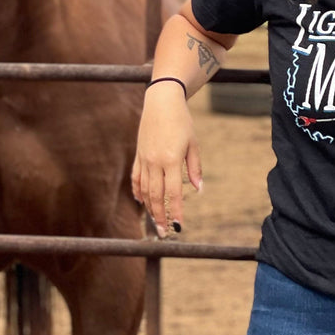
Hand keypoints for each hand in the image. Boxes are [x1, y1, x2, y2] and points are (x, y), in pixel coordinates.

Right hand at [130, 90, 201, 236]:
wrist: (161, 102)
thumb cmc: (181, 121)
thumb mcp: (193, 144)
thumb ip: (195, 168)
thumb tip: (198, 189)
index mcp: (171, 160)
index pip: (173, 192)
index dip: (176, 211)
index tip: (179, 226)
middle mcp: (155, 162)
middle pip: (156, 195)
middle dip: (159, 216)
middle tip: (163, 232)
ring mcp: (144, 159)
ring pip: (145, 189)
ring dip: (149, 207)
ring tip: (154, 221)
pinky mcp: (138, 155)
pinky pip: (136, 177)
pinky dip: (138, 191)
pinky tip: (141, 201)